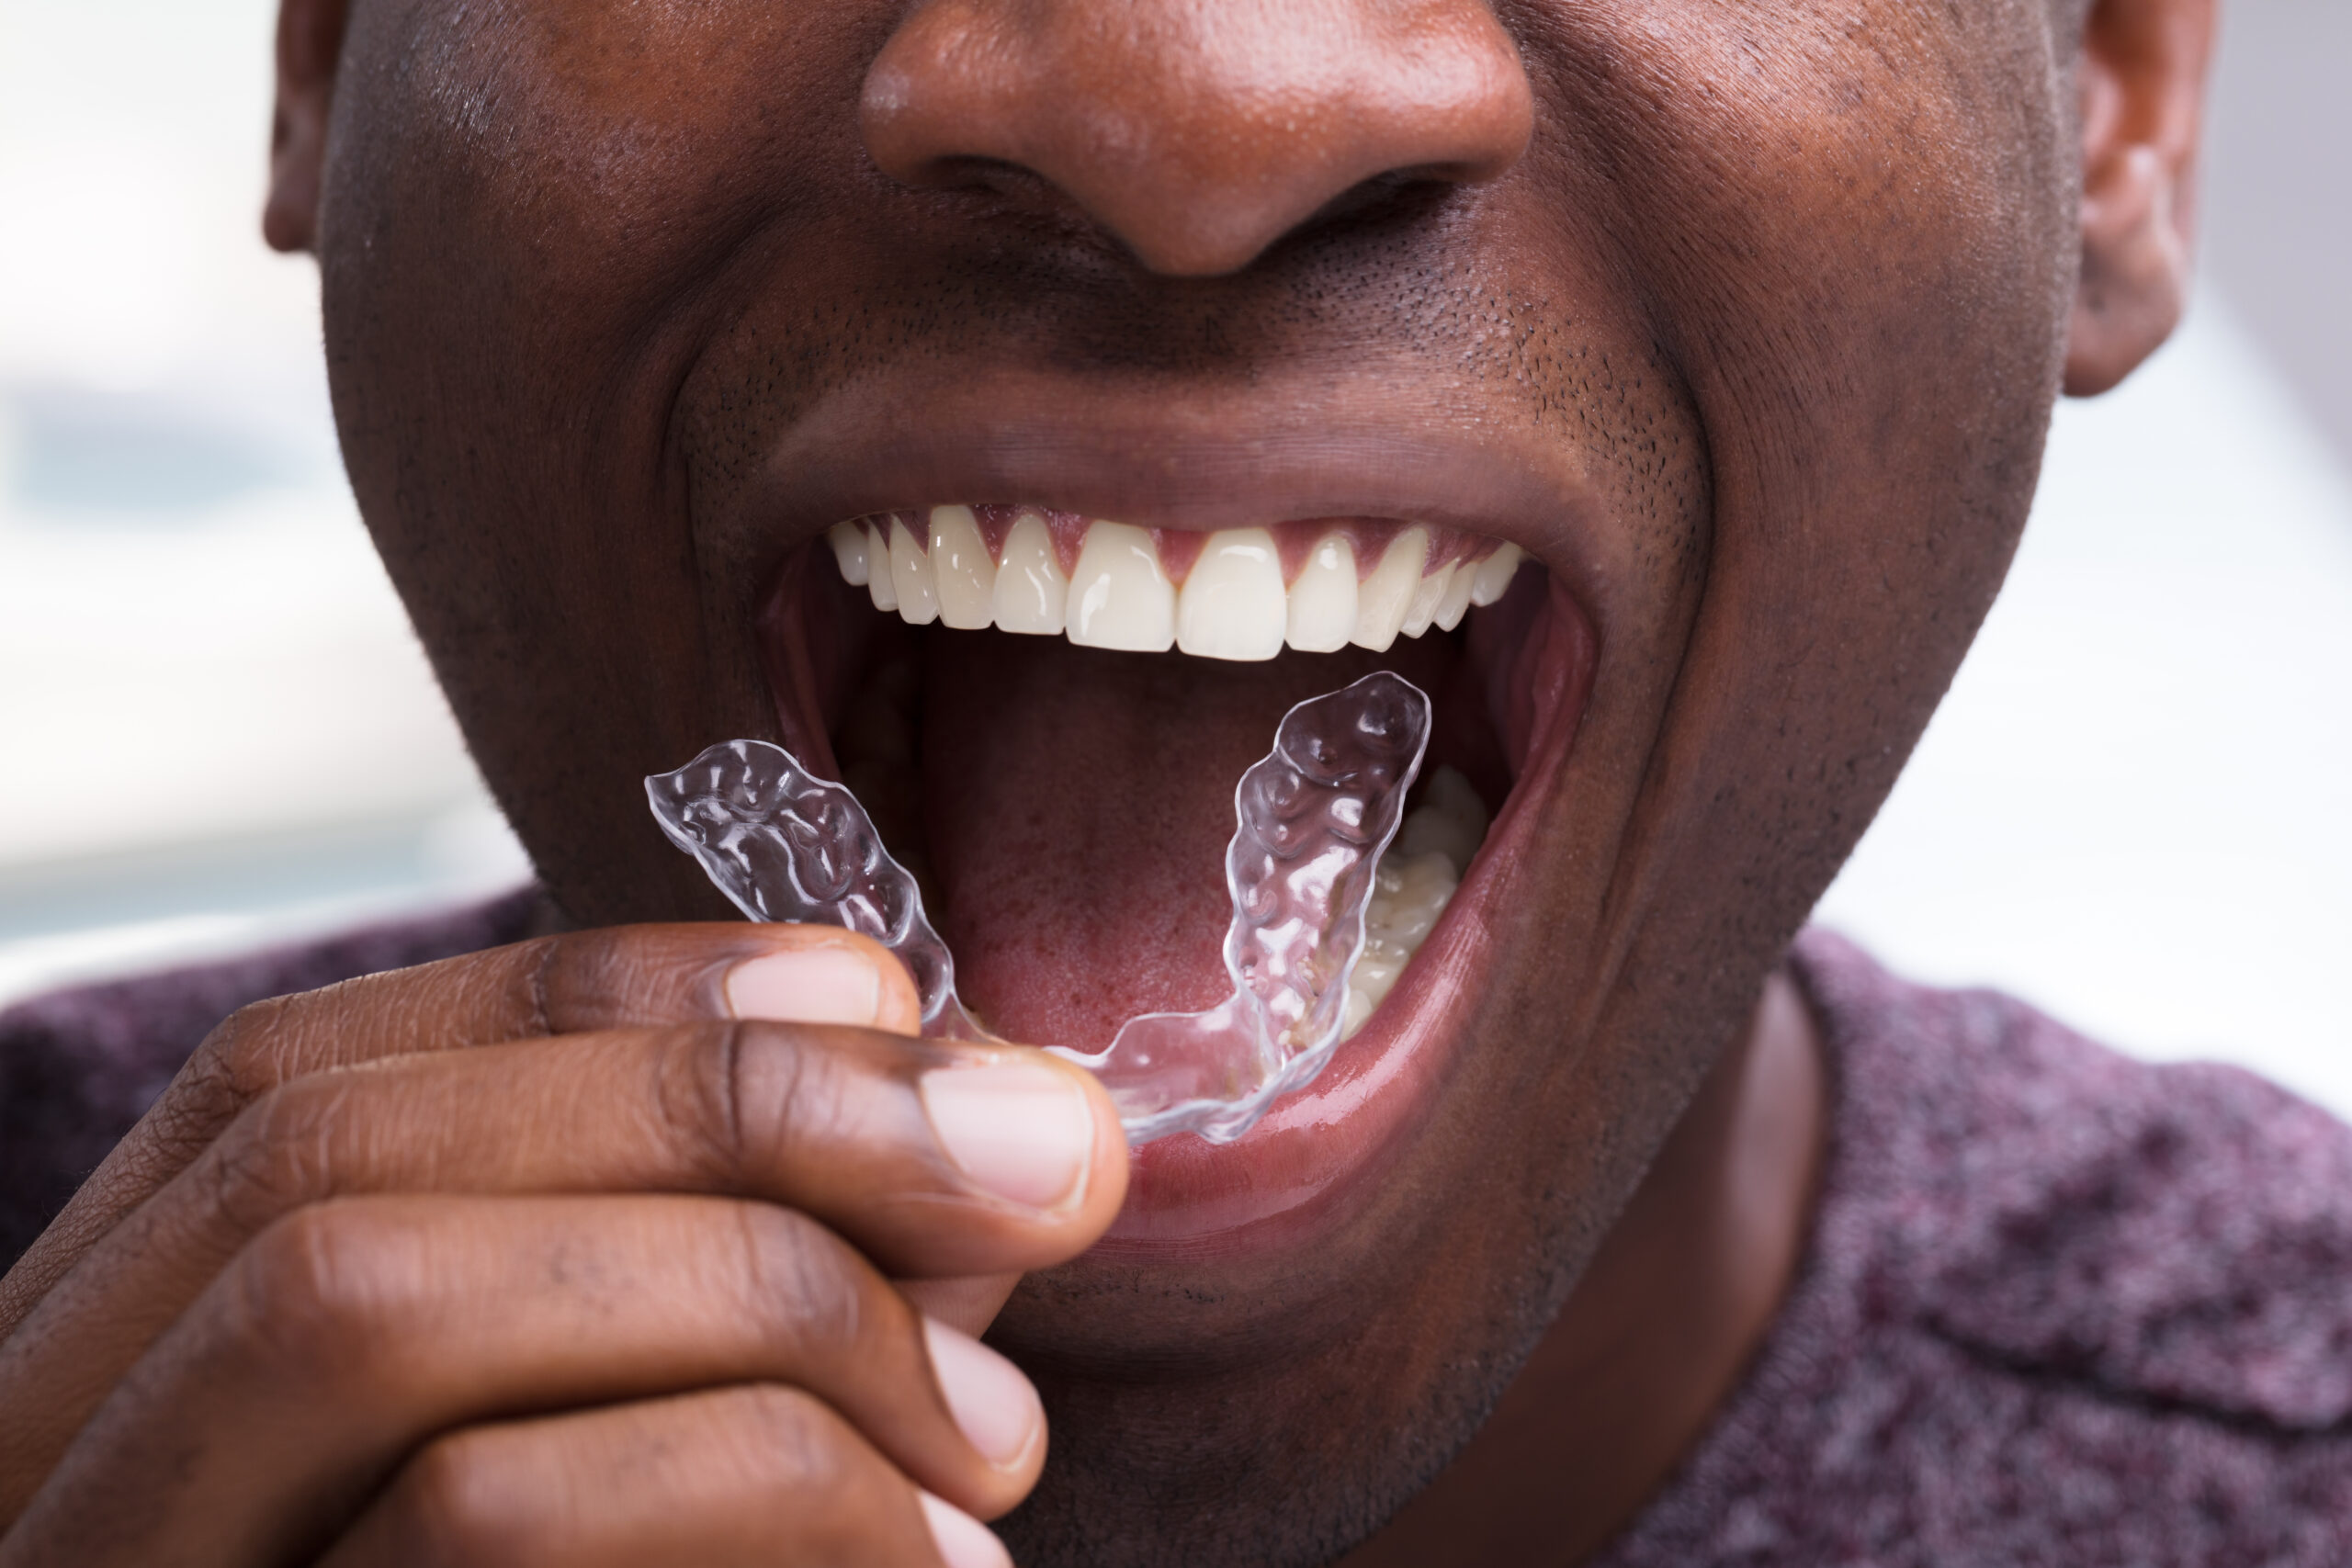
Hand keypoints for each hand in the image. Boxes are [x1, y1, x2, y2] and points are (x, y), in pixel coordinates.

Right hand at [0, 923, 1127, 1565]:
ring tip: (999, 1429)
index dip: (602, 1001)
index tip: (889, 998)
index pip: (297, 1085)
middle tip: (1051, 1159)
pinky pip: (472, 1532)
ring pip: (362, 1304)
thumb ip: (737, 1316)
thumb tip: (979, 1143)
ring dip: (748, 1295)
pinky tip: (935, 1562)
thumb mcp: (625, 1473)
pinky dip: (746, 1487)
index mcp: (105, 1386)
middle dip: (734, 1111)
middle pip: (342, 1164)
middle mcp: (34, 1480)